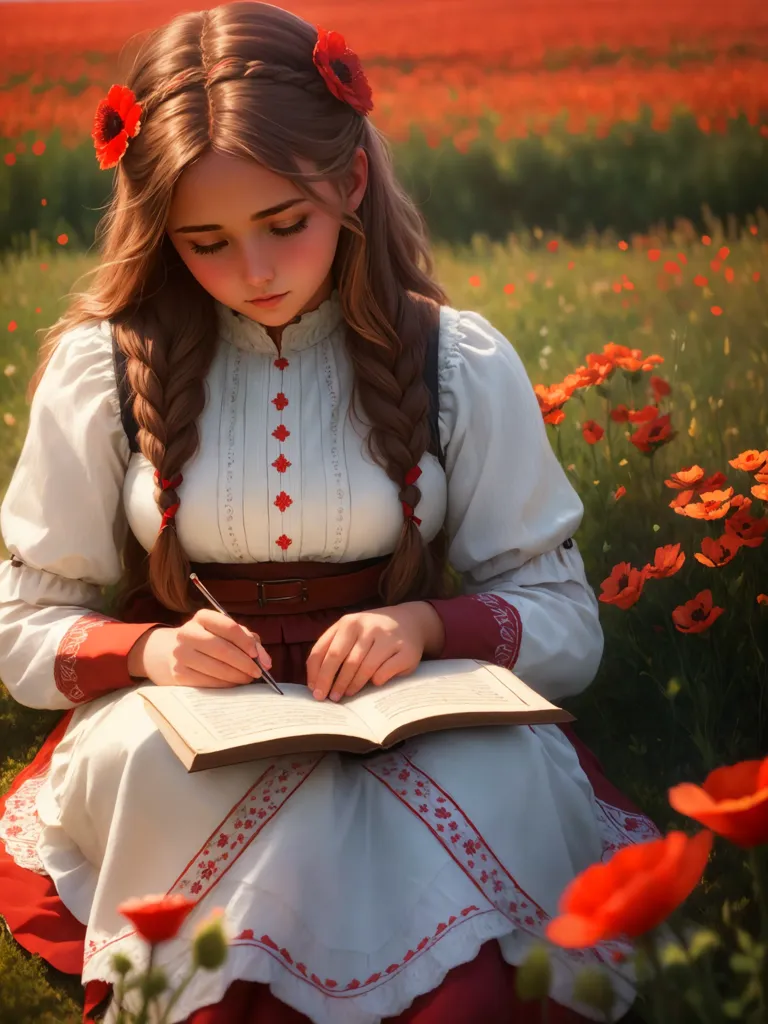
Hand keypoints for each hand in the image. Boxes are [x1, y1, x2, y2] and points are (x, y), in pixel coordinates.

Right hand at [129, 610, 272, 688]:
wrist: (176, 652)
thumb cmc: (212, 640)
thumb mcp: (229, 634)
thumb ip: (250, 642)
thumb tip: (266, 662)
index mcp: (203, 617)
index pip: (228, 626)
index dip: (246, 641)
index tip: (257, 655)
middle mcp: (188, 632)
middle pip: (221, 648)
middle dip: (243, 663)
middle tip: (257, 672)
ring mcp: (181, 653)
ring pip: (215, 667)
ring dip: (236, 675)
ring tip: (247, 679)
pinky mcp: (178, 672)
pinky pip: (206, 681)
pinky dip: (224, 684)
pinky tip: (232, 683)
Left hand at [305, 601, 444, 702]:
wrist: (410, 621)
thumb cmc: (372, 633)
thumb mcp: (351, 631)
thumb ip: (333, 649)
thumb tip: (316, 683)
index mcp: (348, 622)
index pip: (323, 650)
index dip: (316, 673)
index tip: (314, 690)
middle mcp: (367, 626)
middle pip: (340, 659)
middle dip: (330, 682)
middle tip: (327, 698)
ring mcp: (387, 637)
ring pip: (362, 668)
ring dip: (351, 685)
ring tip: (346, 694)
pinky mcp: (405, 651)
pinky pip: (383, 673)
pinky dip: (375, 682)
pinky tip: (373, 685)